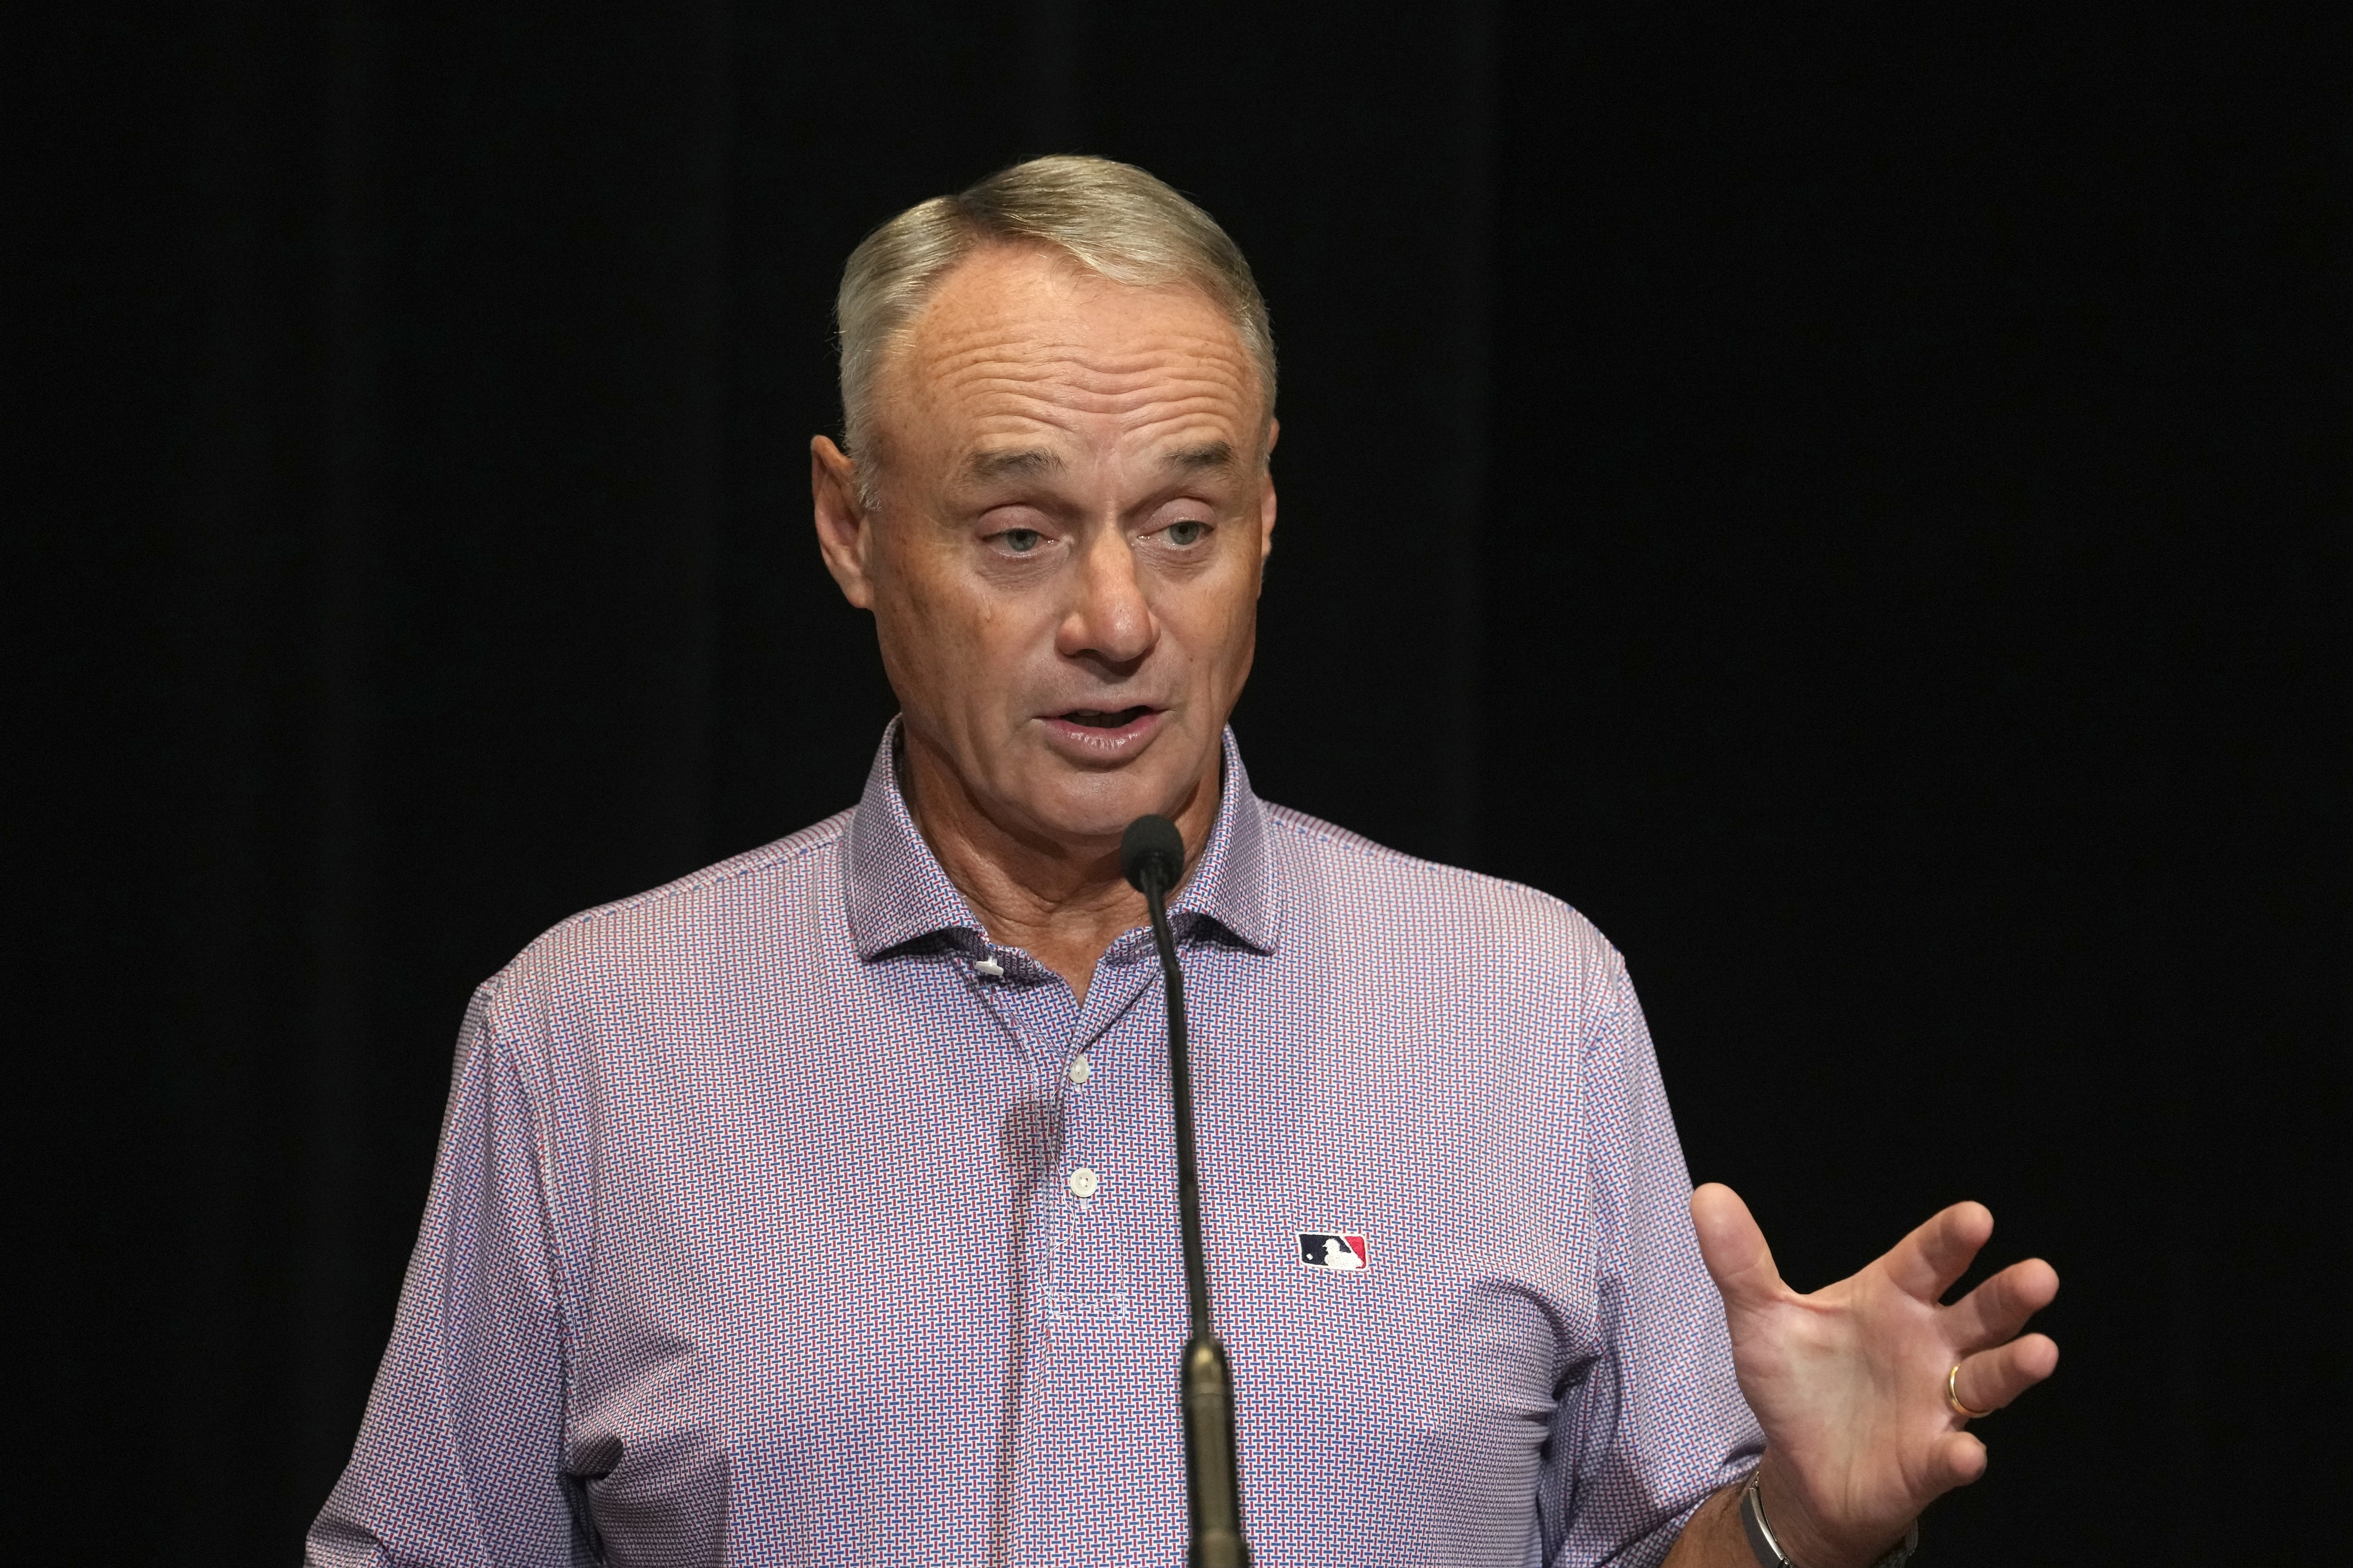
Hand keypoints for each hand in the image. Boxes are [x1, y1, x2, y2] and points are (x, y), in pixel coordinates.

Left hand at [1690, 1184, 2058, 1567]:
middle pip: (1980, 1314)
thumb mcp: (1761, 1318)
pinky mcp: (1929, 1461)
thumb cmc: (1798, 1382)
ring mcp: (1937, 1403)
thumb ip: (1741, 1261)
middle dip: (2009, 1296)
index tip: (1976, 1217)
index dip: (1951, 1239)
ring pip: (1987, 1380)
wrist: (1802, 1465)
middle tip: (2039, 1275)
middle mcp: (1929, 1344)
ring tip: (2041, 1352)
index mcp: (1893, 1298)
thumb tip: (1708, 1195)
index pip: (1928, 1258)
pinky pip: (1952, 1456)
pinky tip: (1966, 1453)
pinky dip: (1961, 1456)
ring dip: (2014, 1367)